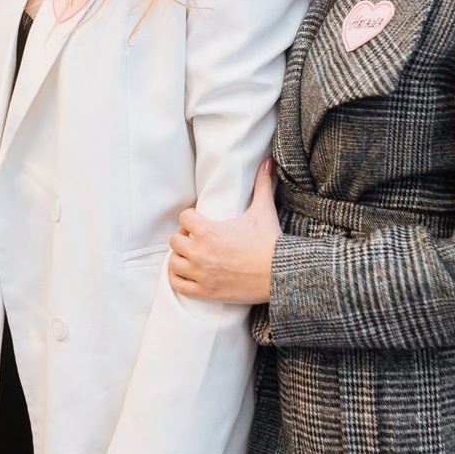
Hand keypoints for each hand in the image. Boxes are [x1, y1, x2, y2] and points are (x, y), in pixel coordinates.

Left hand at [169, 160, 280, 304]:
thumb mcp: (263, 210)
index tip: (199, 221)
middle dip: (184, 237)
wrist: (280, 274)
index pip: (184, 218)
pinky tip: (187, 273)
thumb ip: (261, 184)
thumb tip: (267, 162)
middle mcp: (200, 252)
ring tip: (192, 255)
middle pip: (175, 240)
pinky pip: (178, 285)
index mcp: (208, 231)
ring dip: (181, 258)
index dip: (191, 218)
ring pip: (174, 263)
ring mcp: (201, 274)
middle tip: (197, 239)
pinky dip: (178, 279)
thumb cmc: (270, 242)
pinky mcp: (205, 292)